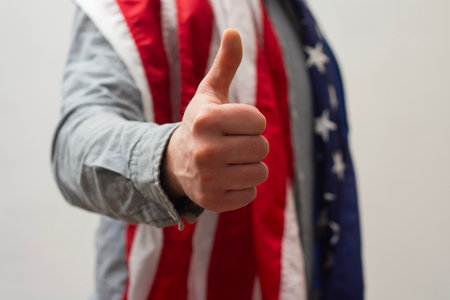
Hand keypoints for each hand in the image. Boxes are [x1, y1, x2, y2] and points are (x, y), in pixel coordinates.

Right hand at [162, 29, 268, 211]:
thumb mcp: (210, 94)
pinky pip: (250, 194)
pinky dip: (242, 187)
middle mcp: (205, 150)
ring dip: (249, 166)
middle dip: (251, 145)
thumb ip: (225, 64)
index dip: (251, 123)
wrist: (175, 162)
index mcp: (206, 119)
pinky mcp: (213, 201)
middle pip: (262, 148)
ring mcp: (208, 179)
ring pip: (260, 172)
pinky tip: (224, 179)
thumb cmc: (201, 124)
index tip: (233, 125)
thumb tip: (235, 31)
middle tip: (230, 145)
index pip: (259, 122)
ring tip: (229, 162)